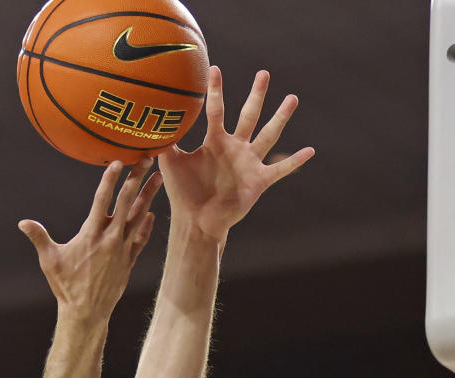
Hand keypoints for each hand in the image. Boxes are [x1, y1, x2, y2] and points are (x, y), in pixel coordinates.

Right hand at [19, 160, 162, 319]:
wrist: (86, 313)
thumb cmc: (66, 287)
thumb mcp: (50, 261)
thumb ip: (39, 238)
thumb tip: (22, 223)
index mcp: (90, 235)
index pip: (102, 201)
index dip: (110, 180)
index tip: (118, 162)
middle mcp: (109, 239)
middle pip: (126, 203)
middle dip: (136, 179)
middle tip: (147, 159)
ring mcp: (122, 250)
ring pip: (138, 217)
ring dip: (148, 196)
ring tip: (157, 178)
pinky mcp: (128, 261)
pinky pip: (140, 239)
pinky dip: (146, 225)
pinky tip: (151, 213)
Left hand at [158, 67, 314, 241]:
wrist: (196, 223)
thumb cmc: (182, 195)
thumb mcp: (171, 165)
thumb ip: (166, 142)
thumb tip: (153, 119)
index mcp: (214, 142)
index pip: (216, 111)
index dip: (216, 91)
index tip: (215, 68)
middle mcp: (234, 148)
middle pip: (248, 116)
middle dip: (256, 95)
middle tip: (264, 73)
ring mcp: (248, 164)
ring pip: (268, 136)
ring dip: (280, 118)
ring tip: (292, 98)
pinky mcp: (258, 181)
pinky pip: (280, 170)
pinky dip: (294, 161)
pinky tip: (310, 150)